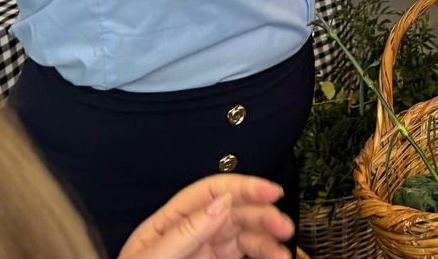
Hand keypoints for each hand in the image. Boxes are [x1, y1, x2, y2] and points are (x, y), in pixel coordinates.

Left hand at [118, 175, 292, 258]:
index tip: (271, 191)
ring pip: (245, 235)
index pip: (211, 193)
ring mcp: (206, 251)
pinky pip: (245, 254)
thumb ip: (185, 231)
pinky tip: (275, 257)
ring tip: (282, 252)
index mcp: (171, 221)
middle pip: (234, 212)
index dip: (243, 186)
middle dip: (262, 215)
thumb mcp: (153, 257)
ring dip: (267, 239)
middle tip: (283, 226)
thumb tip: (220, 203)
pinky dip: (264, 253)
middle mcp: (192, 232)